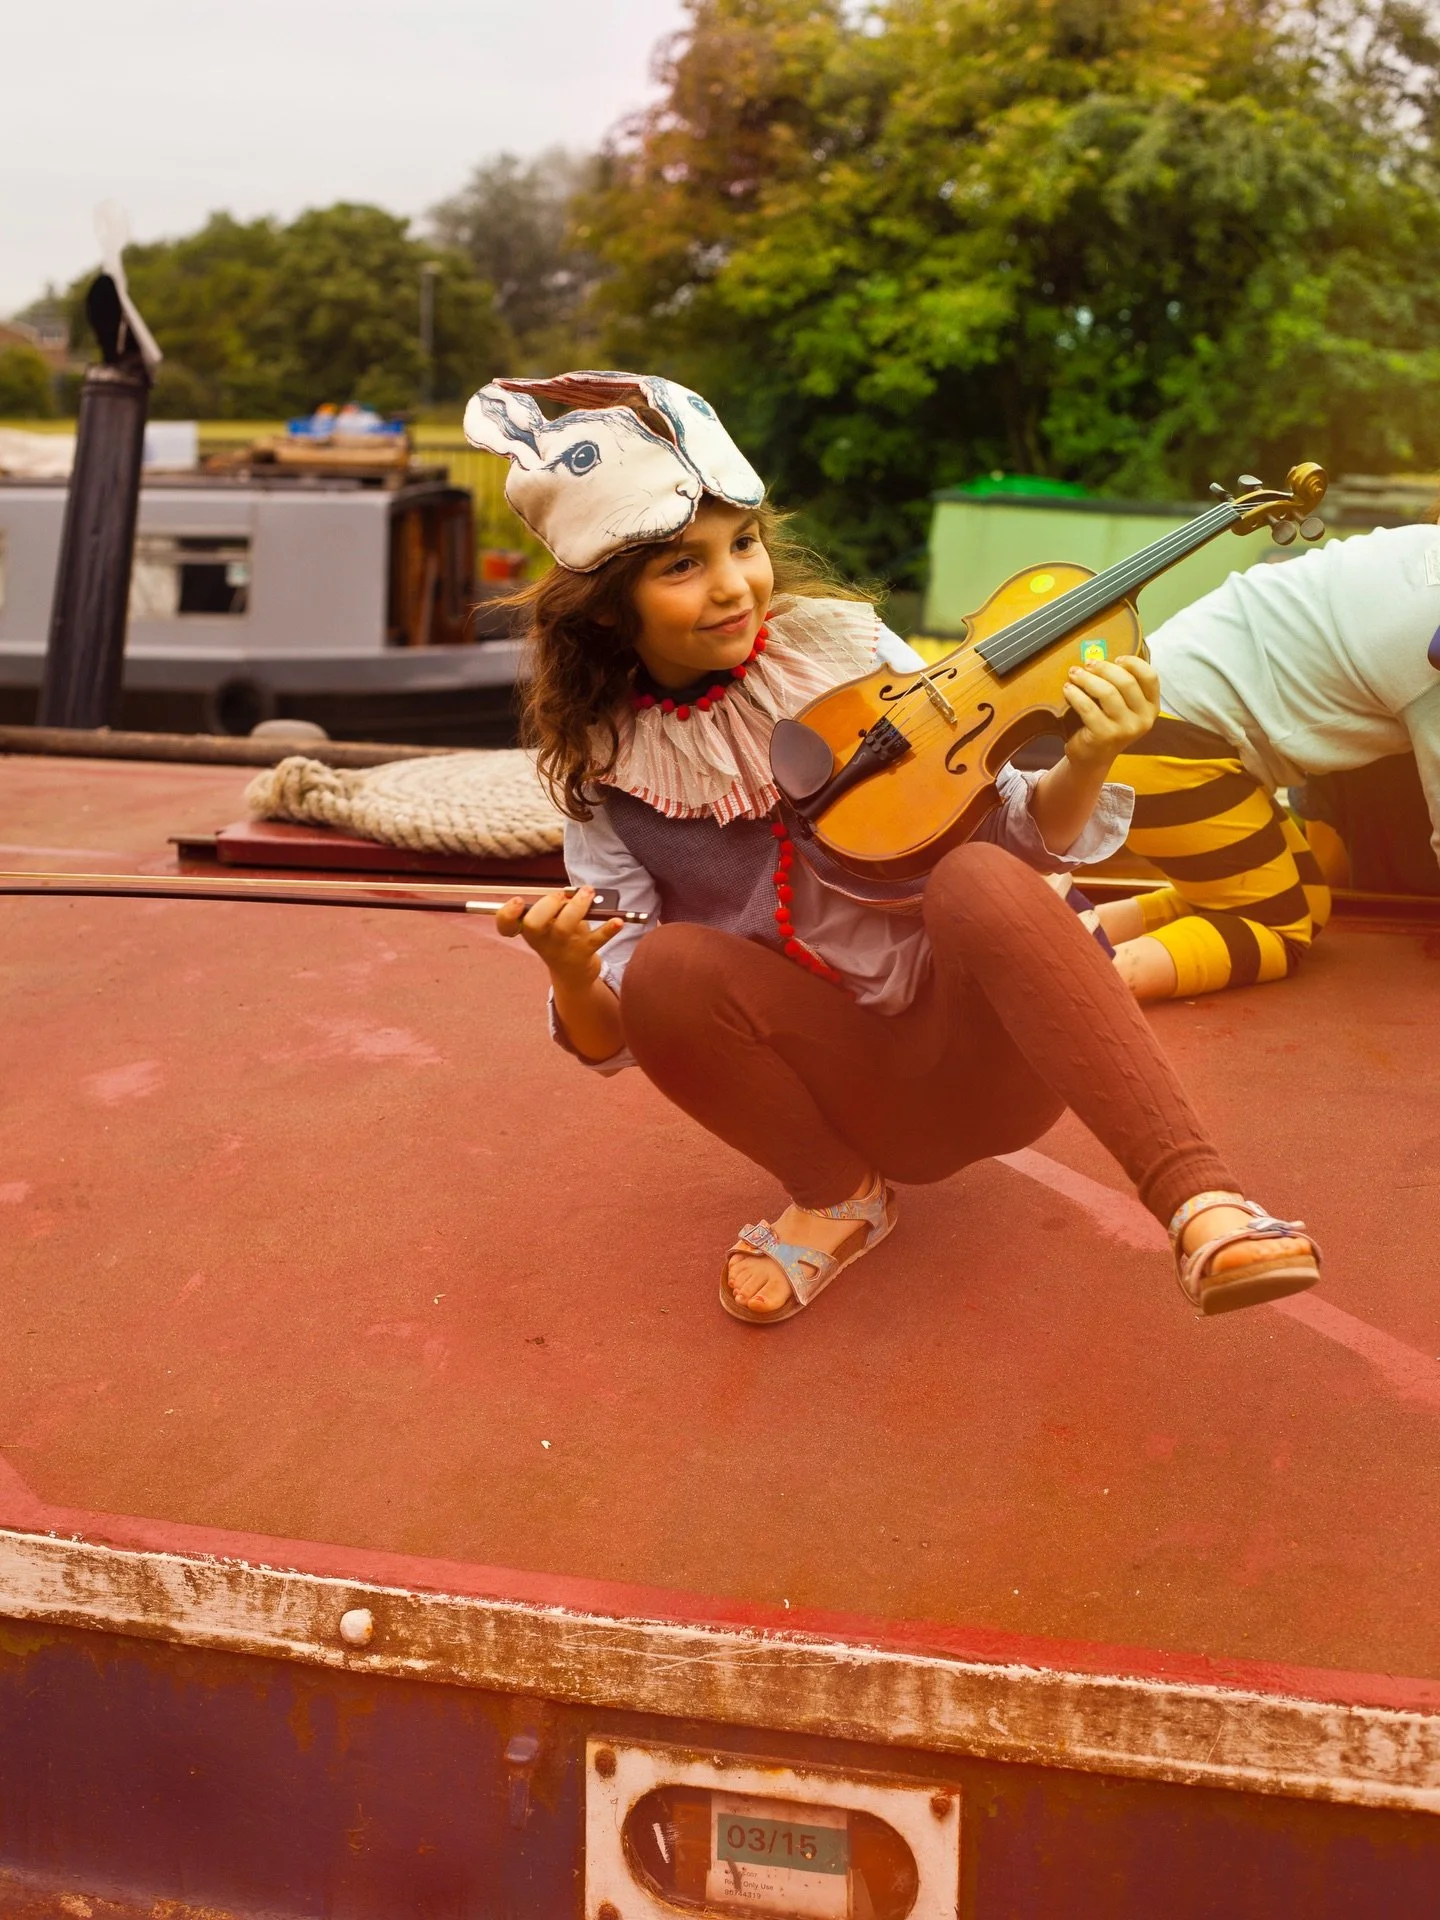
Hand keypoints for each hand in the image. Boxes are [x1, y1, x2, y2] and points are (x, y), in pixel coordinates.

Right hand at [494, 886, 623, 986]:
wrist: (572, 975)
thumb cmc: (559, 940)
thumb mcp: (549, 925)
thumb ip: (555, 907)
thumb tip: (574, 892)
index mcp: (529, 931)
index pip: (506, 925)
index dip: (507, 914)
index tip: (518, 902)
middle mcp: (542, 940)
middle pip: (534, 924)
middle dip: (547, 904)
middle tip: (561, 897)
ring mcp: (562, 948)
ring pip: (565, 927)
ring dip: (577, 906)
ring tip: (588, 892)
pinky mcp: (584, 953)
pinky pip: (597, 940)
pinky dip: (609, 929)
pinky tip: (618, 921)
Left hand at [1062, 653, 1159, 772]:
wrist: (1092, 758)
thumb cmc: (1105, 725)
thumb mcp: (1121, 707)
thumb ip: (1121, 686)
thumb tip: (1100, 657)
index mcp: (1151, 707)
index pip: (1150, 677)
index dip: (1133, 663)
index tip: (1116, 658)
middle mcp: (1143, 719)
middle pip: (1126, 682)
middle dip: (1104, 668)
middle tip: (1087, 664)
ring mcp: (1126, 729)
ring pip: (1107, 692)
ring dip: (1087, 679)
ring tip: (1074, 674)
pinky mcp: (1106, 735)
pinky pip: (1088, 707)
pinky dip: (1075, 695)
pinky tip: (1067, 689)